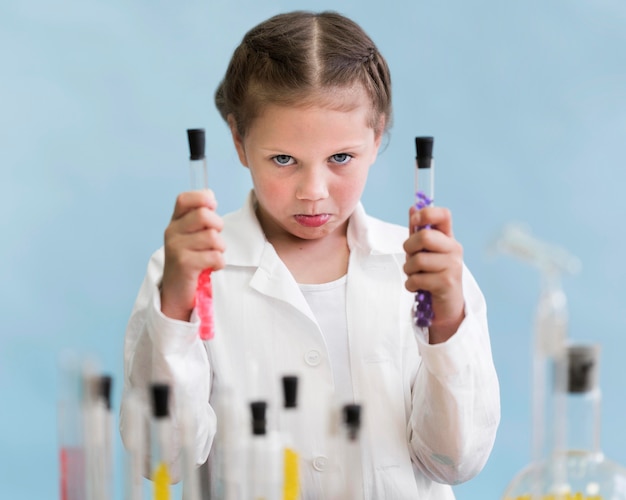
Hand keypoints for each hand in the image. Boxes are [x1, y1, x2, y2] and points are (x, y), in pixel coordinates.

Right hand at [160, 190, 224, 321]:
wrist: (176, 292)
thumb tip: (210, 194)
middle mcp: (172, 232)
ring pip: (212, 237)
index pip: (185, 199)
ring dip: (220, 248)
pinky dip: (219, 263)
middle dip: (218, 226)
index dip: (202, 199)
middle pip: (204, 215)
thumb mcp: (192, 236)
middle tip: (215, 240)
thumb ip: (200, 216)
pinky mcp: (183, 264)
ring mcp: (176, 248)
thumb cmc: (190, 261)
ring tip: (213, 256)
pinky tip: (212, 267)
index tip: (212, 209)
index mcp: (175, 222)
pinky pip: (214, 256)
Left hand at [403, 205, 464, 342]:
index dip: (426, 214)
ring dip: (408, 270)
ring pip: (418, 260)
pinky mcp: (447, 283)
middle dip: (409, 248)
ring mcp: (453, 266)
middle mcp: (454, 249)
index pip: (443, 215)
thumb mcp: (424, 251)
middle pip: (425, 236)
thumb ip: (418, 231)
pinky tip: (418, 287)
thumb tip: (413, 207)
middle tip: (411, 258)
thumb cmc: (432, 275)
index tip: (414, 222)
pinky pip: (418, 278)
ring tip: (414, 276)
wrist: (446, 306)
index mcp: (448, 238)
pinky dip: (411, 285)